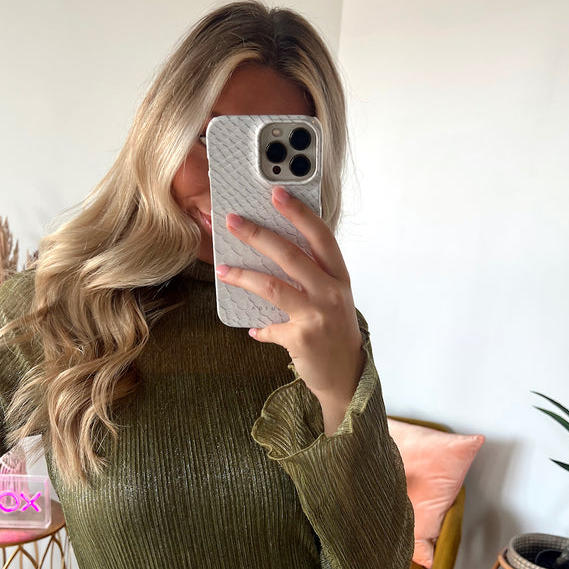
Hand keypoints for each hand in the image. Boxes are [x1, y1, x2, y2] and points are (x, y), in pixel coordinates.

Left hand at [216, 186, 364, 433]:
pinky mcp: (302, 338)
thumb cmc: (335, 330)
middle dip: (258, 234)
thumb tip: (271, 256)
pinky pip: (269, 326)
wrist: (346, 375)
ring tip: (222, 269)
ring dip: (243, 275)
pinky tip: (251, 328)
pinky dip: (259, 327)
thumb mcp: (331, 298)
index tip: (277, 193)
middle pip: (290, 254)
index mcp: (338, 276)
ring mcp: (317, 315)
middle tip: (233, 221)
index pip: (320, 236)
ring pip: (273, 286)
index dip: (298, 213)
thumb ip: (308, 277)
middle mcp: (330, 291)